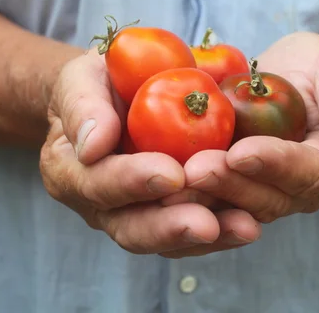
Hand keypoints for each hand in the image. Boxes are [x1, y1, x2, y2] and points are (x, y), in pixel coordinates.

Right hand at [39, 51, 260, 256]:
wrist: (119, 93)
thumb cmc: (99, 83)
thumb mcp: (82, 79)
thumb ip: (82, 106)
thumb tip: (93, 145)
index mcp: (69, 170)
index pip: (96, 183)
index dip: (132, 182)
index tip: (171, 173)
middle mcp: (98, 204)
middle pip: (130, 227)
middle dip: (170, 226)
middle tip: (207, 223)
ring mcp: (133, 214)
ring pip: (166, 239)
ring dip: (205, 236)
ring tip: (243, 227)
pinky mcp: (167, 214)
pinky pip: (191, 232)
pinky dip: (221, 228)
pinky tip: (249, 221)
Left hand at [162, 32, 318, 223]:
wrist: (291, 84)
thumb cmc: (316, 72)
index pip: (306, 172)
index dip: (274, 164)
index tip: (242, 152)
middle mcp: (297, 191)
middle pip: (265, 199)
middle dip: (229, 185)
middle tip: (194, 169)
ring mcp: (262, 196)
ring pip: (232, 210)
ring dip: (201, 200)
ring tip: (168, 184)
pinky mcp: (231, 194)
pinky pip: (209, 207)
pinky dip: (184, 205)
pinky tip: (154, 194)